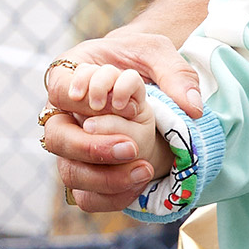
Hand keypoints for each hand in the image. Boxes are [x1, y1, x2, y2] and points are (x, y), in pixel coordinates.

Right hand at [41, 30, 196, 209]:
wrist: (140, 83)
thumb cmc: (139, 59)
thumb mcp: (156, 52)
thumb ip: (174, 72)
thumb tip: (193, 108)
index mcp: (68, 77)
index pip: (59, 92)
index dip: (84, 102)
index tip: (123, 106)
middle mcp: (62, 115)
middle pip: (56, 138)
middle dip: (92, 147)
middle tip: (130, 147)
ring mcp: (71, 146)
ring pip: (69, 171)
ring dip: (104, 177)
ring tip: (144, 170)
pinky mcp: (85, 170)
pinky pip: (85, 196)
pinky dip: (111, 196)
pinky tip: (140, 184)